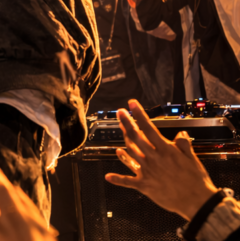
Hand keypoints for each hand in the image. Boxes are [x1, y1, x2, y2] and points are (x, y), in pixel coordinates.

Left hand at [105, 100, 218, 219]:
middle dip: (126, 123)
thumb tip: (181, 133)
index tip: (132, 104)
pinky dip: (117, 179)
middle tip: (120, 113)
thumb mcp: (192, 158)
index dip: (139, 115)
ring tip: (121, 132)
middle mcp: (153, 158)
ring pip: (130, 153)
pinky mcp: (144, 185)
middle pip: (135, 138)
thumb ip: (183, 144)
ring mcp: (146, 171)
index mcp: (165, 150)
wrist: (197, 202)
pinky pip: (128, 181)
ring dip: (124, 142)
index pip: (149, 128)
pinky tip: (108, 176)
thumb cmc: (196, 180)